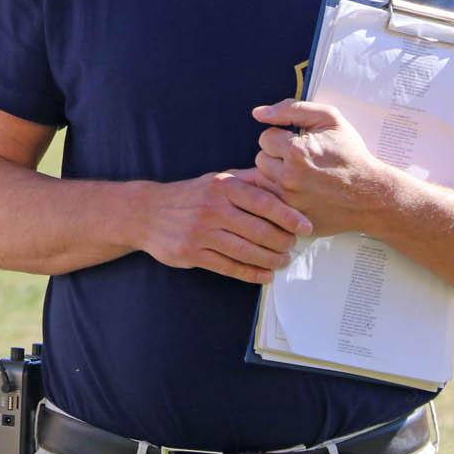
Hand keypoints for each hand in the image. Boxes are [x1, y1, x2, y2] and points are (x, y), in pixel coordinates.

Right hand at [136, 169, 312, 283]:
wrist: (146, 212)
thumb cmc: (189, 195)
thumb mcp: (217, 179)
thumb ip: (248, 180)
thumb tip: (281, 178)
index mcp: (223, 186)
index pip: (264, 202)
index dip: (289, 217)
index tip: (306, 227)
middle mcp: (212, 207)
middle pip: (259, 230)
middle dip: (283, 242)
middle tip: (293, 246)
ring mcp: (201, 232)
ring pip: (246, 251)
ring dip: (271, 260)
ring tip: (283, 261)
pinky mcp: (192, 253)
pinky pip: (229, 267)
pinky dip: (251, 273)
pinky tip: (265, 275)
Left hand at [253, 99, 397, 237]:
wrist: (371, 195)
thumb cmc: (350, 154)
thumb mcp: (329, 119)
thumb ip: (291, 109)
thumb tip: (258, 113)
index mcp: (296, 151)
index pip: (266, 138)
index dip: (282, 138)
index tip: (299, 144)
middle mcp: (289, 178)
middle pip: (261, 160)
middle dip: (277, 157)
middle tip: (301, 161)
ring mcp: (289, 201)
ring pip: (263, 181)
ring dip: (276, 176)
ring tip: (300, 176)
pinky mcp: (291, 218)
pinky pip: (270, 202)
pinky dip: (279, 196)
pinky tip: (297, 191)